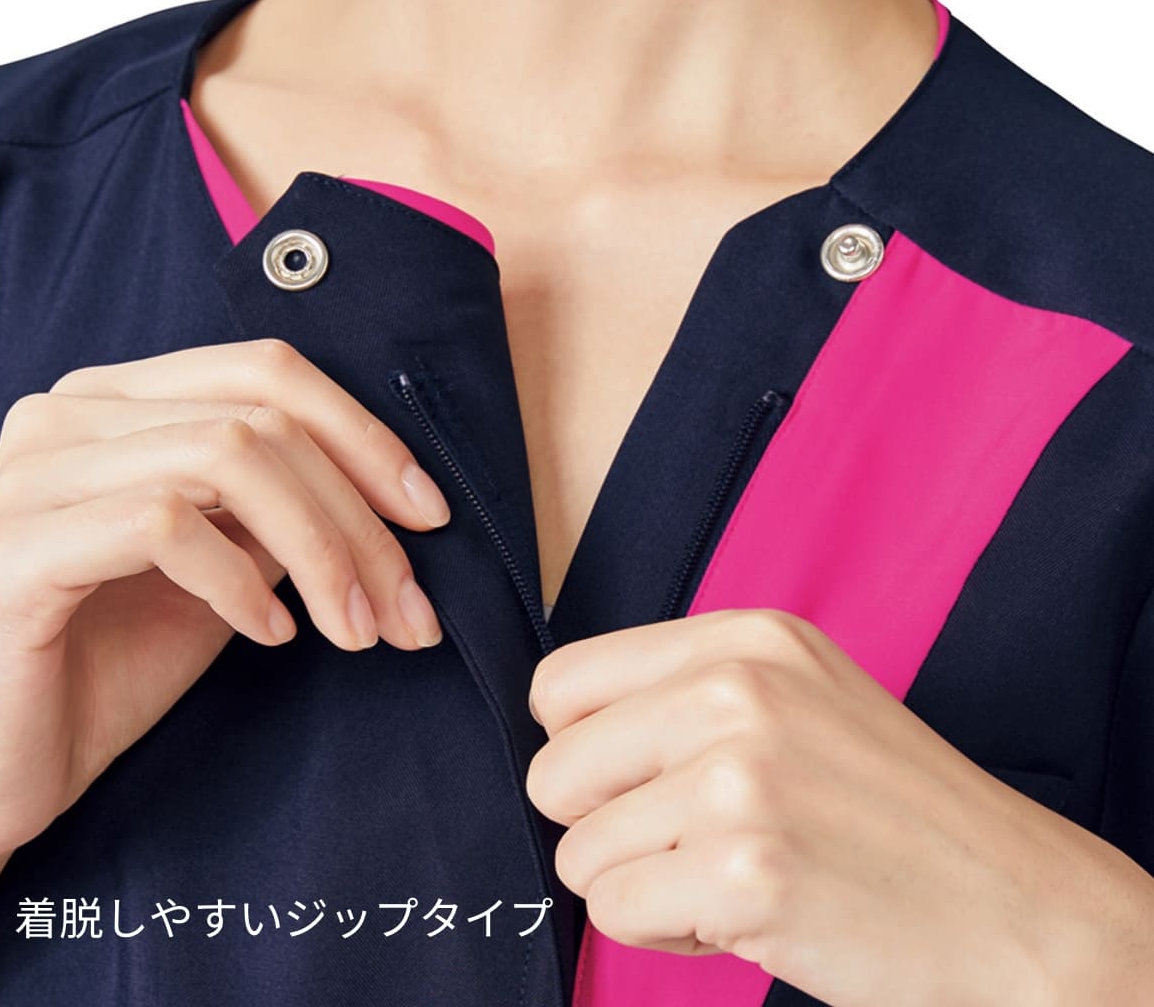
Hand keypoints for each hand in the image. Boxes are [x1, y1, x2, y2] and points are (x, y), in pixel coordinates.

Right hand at [0, 338, 449, 867]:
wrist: (6, 766)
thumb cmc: (118, 658)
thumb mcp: (231, 566)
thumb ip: (286, 508)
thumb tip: (393, 493)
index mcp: (123, 400)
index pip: (268, 371)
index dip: (365, 436)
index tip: (431, 516)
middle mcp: (71, 412)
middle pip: (262, 417)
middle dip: (358, 514)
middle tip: (407, 607)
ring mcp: (36, 472)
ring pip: (227, 457)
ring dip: (318, 550)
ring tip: (353, 629)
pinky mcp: (15, 547)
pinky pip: (165, 525)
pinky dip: (240, 581)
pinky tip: (269, 634)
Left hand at [525, 608, 1135, 1005]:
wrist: (1016, 905)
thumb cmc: (893, 809)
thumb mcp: (798, 696)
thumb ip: (683, 694)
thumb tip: (559, 731)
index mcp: (742, 639)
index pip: (561, 683)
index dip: (581, 749)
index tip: (633, 782)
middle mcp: (734, 690)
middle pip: (555, 773)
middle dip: (604, 826)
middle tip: (689, 844)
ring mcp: (739, 778)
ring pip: (580, 854)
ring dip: (644, 886)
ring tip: (735, 877)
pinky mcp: (743, 873)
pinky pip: (617, 915)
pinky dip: (668, 934)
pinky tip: (746, 917)